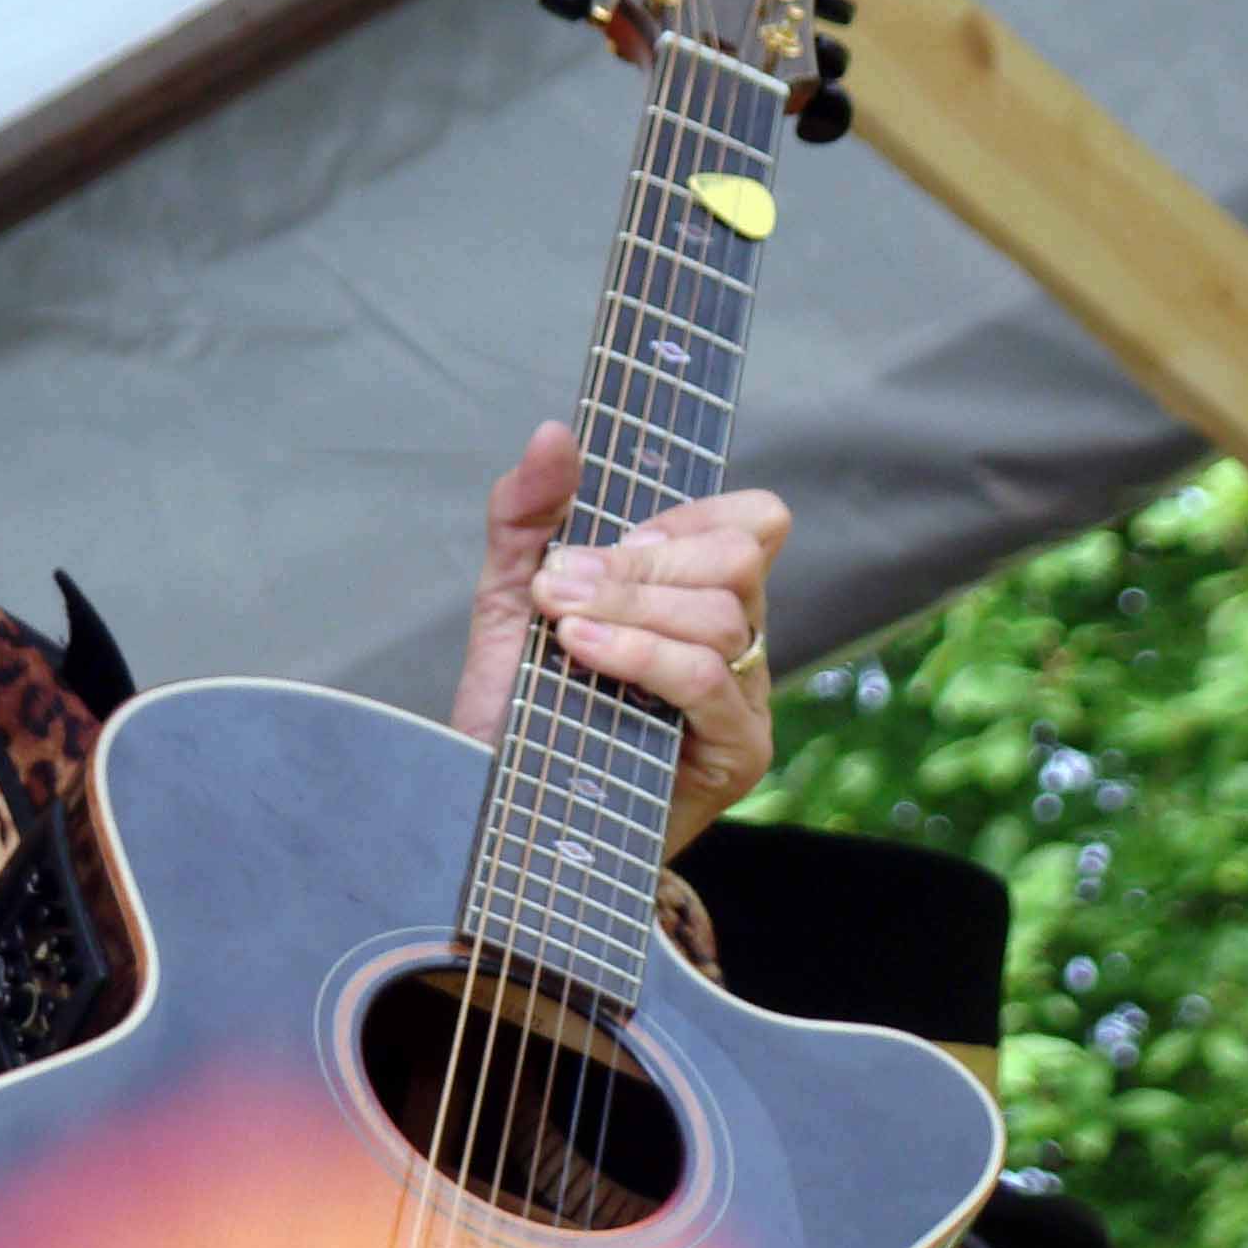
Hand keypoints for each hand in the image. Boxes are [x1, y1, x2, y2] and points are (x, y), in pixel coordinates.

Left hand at [450, 421, 787, 855]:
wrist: (493, 814)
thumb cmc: (517, 711)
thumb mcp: (512, 598)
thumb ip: (529, 513)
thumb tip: (557, 433)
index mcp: (699, 595)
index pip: (754, 522)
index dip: (690, 514)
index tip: (615, 535)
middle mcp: (738, 643)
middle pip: (739, 560)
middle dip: (642, 563)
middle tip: (559, 584)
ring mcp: (744, 701)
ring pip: (724, 617)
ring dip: (630, 607)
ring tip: (561, 622)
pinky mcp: (738, 755)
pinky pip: (710, 682)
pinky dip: (643, 654)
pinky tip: (585, 651)